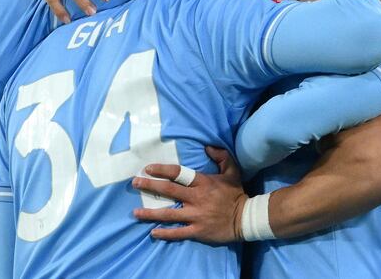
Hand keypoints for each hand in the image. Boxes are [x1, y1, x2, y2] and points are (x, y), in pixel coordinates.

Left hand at [132, 146, 247, 242]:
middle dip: (150, 186)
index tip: (147, 168)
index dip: (161, 170)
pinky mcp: (198, 231)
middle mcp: (196, 198)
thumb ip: (221, 156)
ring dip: (150, 213)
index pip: (178, 173)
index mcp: (202, 182)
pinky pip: (178, 232)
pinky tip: (153, 232)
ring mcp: (196, 216)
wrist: (246, 218)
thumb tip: (207, 146)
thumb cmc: (236, 194)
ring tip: (135, 213)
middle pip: (168, 190)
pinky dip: (165, 233)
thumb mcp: (232, 171)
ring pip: (169, 213)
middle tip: (135, 183)